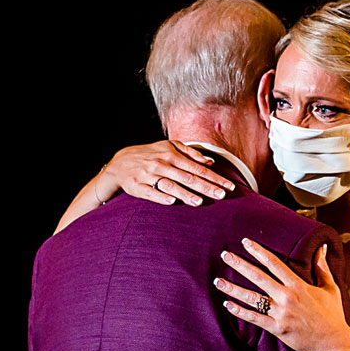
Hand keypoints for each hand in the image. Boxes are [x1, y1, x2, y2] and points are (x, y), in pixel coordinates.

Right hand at [102, 139, 231, 206]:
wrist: (121, 163)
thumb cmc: (150, 155)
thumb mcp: (170, 147)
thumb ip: (191, 153)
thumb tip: (210, 161)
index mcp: (173, 155)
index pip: (198, 168)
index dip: (214, 177)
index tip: (228, 186)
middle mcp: (163, 165)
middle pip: (188, 177)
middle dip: (206, 187)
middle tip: (221, 196)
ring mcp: (150, 176)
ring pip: (171, 186)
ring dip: (185, 194)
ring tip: (200, 202)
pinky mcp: (138, 187)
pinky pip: (152, 193)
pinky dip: (162, 197)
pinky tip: (172, 202)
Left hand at [216, 238, 349, 350]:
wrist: (334, 343)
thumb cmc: (332, 315)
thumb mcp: (330, 288)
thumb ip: (322, 267)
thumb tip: (322, 248)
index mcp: (298, 285)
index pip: (274, 263)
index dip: (258, 251)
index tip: (245, 242)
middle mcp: (287, 297)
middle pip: (258, 276)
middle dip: (240, 265)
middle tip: (224, 256)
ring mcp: (281, 314)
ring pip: (252, 298)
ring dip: (233, 289)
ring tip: (219, 282)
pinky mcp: (277, 329)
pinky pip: (254, 319)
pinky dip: (240, 312)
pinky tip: (228, 304)